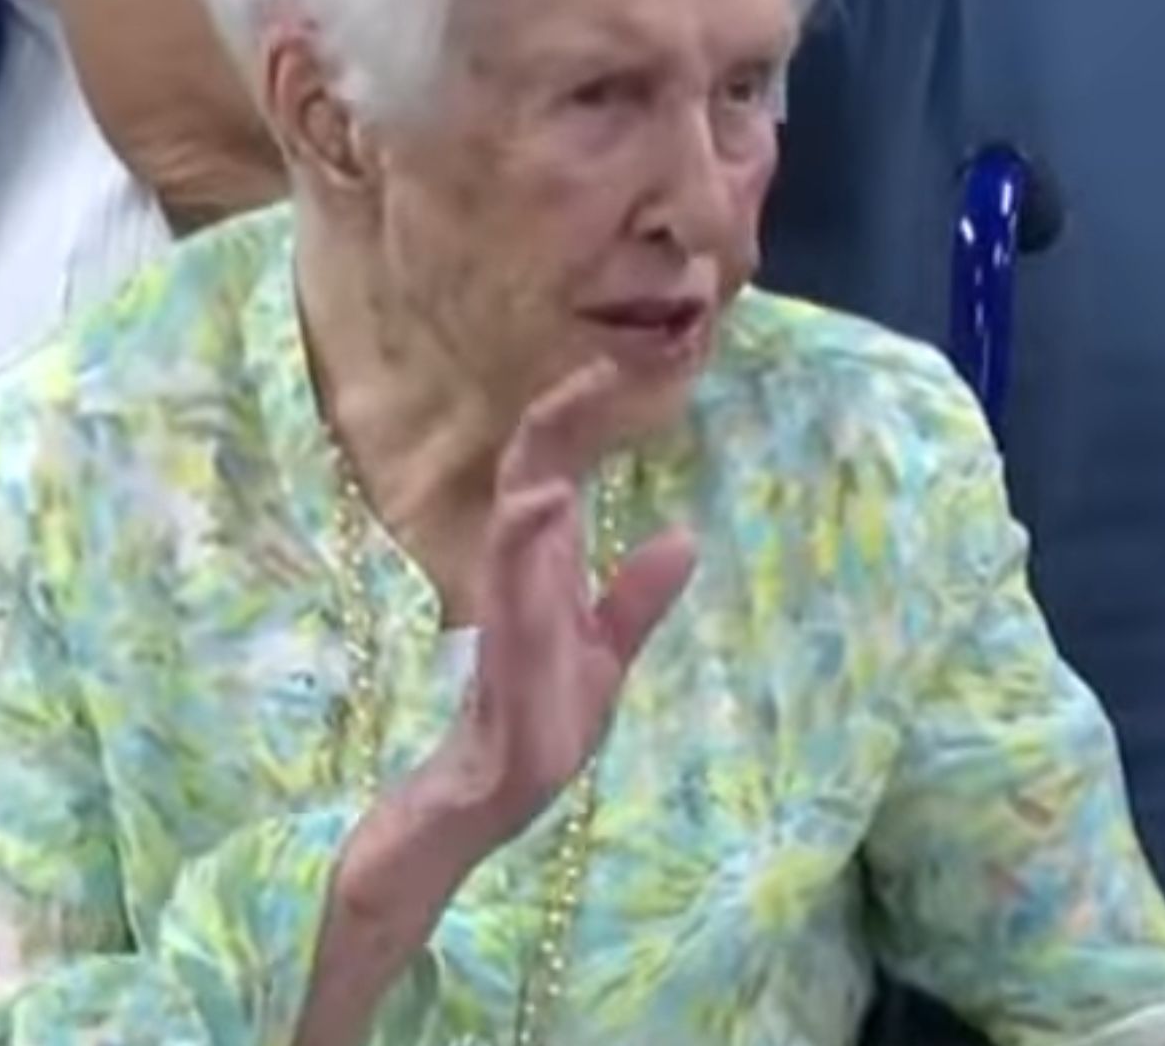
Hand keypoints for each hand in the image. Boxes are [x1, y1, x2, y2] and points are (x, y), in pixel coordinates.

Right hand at [412, 359, 698, 854]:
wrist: (480, 804)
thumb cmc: (534, 727)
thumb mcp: (604, 657)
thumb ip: (636, 600)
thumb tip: (683, 537)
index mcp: (544, 568)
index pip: (556, 470)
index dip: (585, 416)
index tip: (631, 362)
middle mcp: (518, 575)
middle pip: (533, 473)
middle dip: (568, 414)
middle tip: (610, 359)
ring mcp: (506, 613)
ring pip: (516, 519)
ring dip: (545, 460)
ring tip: (577, 404)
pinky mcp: (500, 661)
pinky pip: (508, 596)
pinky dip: (525, 548)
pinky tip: (546, 505)